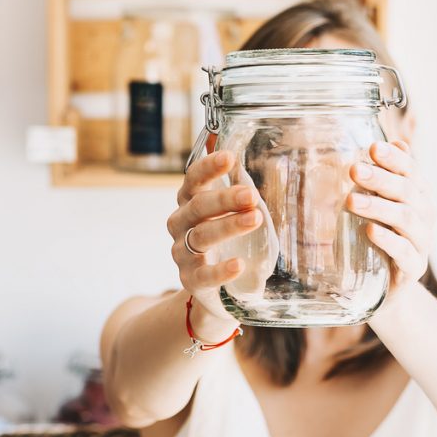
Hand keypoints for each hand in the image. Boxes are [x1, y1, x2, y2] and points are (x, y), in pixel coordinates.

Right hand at [168, 151, 263, 324]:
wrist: (218, 291)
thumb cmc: (228, 242)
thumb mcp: (230, 212)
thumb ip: (234, 185)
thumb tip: (235, 145)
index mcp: (189, 203)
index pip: (192, 180)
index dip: (208, 168)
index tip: (230, 157)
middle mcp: (180, 225)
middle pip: (197, 207)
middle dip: (224, 198)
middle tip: (251, 195)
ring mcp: (182, 254)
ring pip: (200, 236)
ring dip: (228, 226)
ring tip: (256, 219)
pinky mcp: (191, 281)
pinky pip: (204, 275)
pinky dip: (221, 270)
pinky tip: (239, 265)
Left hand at [346, 141, 435, 298]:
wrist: (384, 286)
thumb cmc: (377, 237)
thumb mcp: (376, 204)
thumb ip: (382, 178)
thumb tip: (389, 141)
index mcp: (419, 196)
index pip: (412, 171)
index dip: (395, 159)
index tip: (372, 148)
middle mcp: (425, 216)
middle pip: (408, 192)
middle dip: (381, 179)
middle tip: (354, 170)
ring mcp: (422, 243)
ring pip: (406, 220)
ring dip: (378, 207)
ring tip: (351, 201)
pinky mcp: (414, 268)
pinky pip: (404, 252)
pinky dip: (387, 240)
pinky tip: (369, 231)